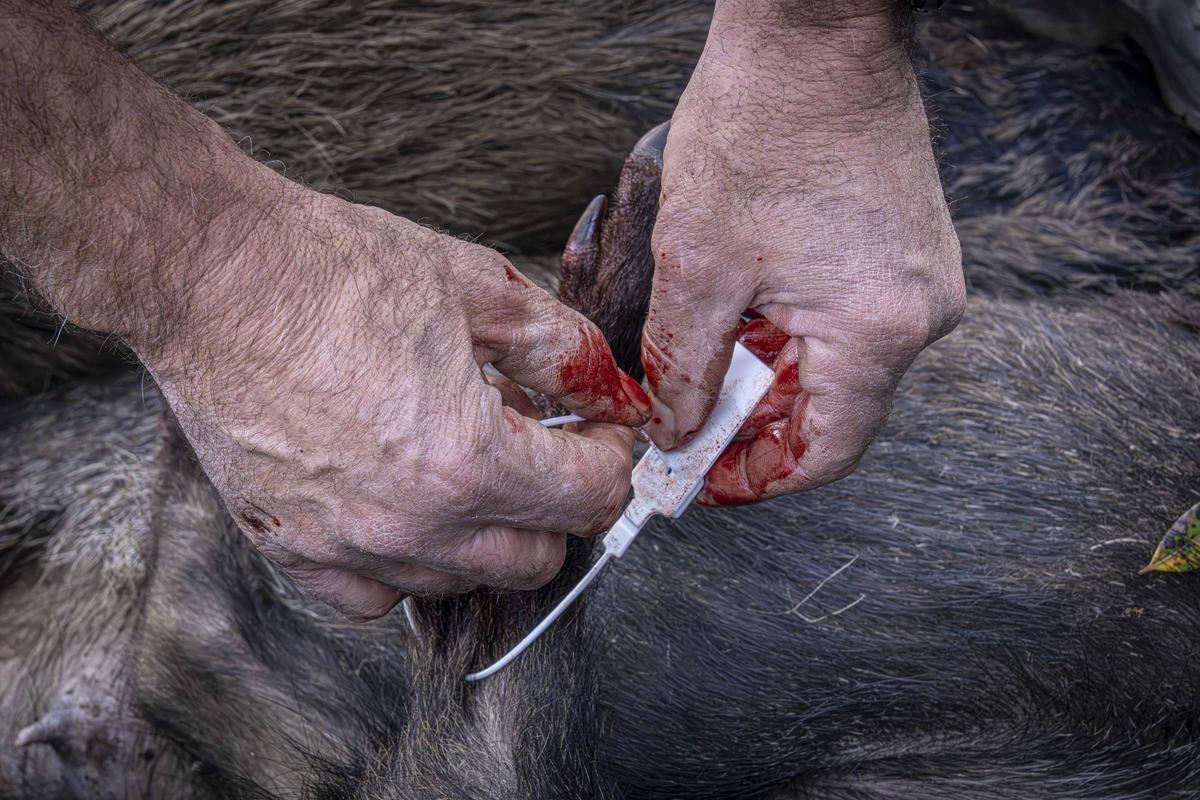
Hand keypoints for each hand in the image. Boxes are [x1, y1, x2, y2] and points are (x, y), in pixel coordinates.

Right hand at [140, 181, 645, 618]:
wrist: (210, 275)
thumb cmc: (335, 271)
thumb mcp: (478, 288)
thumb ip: (564, 349)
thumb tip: (613, 389)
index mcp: (470, 461)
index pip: (588, 497)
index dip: (612, 455)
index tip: (600, 427)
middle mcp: (412, 525)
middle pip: (538, 558)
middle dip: (559, 501)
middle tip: (543, 443)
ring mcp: (347, 547)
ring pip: (463, 582)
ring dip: (488, 531)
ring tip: (467, 460)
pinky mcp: (293, 550)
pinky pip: (378, 597)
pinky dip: (409, 562)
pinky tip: (405, 503)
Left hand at [642, 2, 964, 504]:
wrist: (813, 27)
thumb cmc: (760, 125)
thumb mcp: (697, 263)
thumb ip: (684, 367)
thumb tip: (675, 430)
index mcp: (877, 330)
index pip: (827, 452)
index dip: (760, 479)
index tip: (705, 480)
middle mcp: (919, 314)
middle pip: (834, 412)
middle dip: (754, 426)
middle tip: (688, 424)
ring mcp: (921, 278)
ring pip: (838, 367)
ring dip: (769, 378)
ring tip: (705, 362)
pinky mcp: (907, 248)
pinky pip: (849, 321)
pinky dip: (794, 335)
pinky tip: (745, 315)